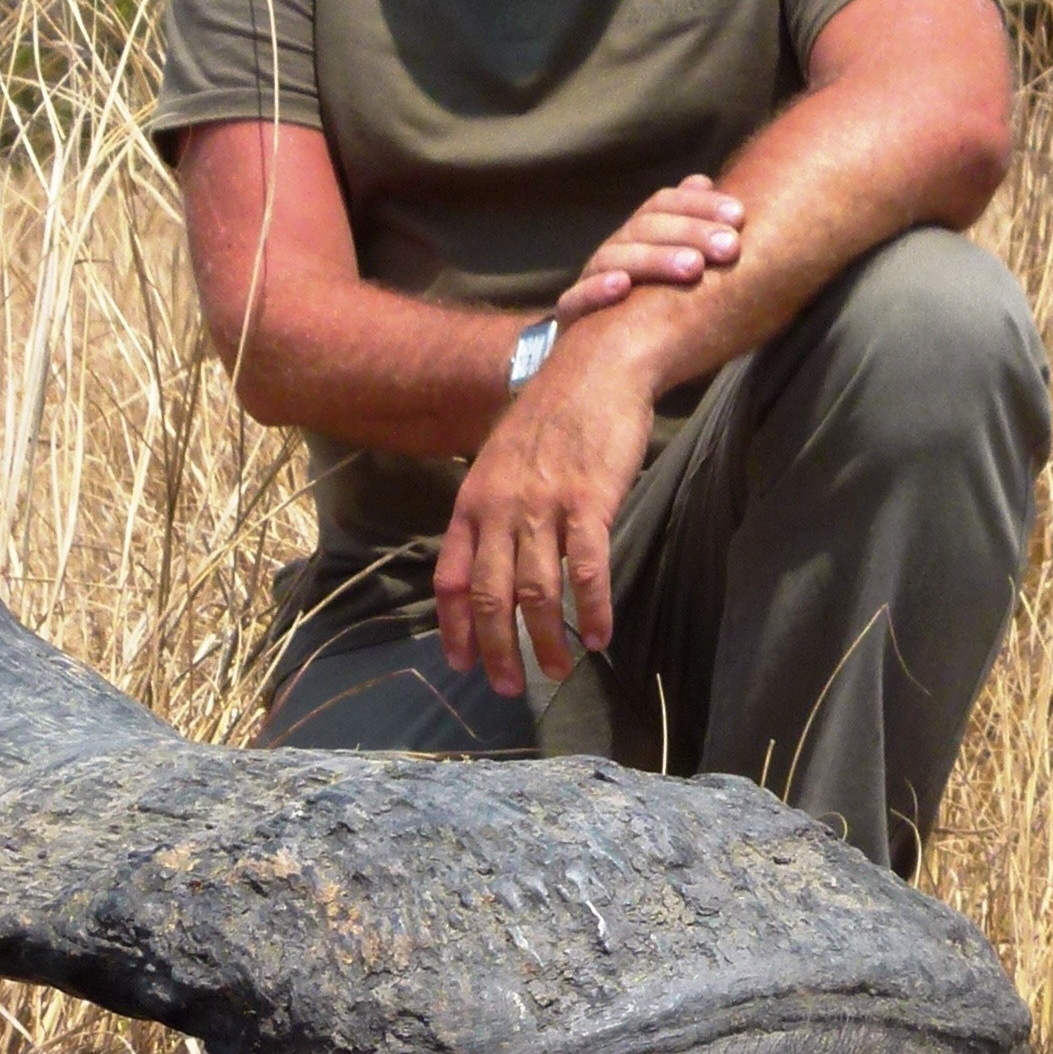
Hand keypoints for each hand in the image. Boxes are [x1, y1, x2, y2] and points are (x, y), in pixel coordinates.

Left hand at [435, 324, 661, 692]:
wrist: (596, 366)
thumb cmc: (553, 414)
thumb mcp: (501, 459)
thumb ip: (493, 509)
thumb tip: (495, 561)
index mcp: (473, 501)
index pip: (451, 577)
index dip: (454, 627)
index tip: (461, 664)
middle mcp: (500, 508)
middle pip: (490, 596)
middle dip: (497, 649)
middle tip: (509, 687)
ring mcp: (544, 507)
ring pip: (537, 593)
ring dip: (547, 641)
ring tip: (559, 671)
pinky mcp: (589, 503)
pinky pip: (588, 571)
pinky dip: (593, 610)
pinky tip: (601, 637)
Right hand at [554, 174, 743, 324]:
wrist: (592, 362)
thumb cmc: (647, 313)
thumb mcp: (671, 271)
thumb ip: (688, 231)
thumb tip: (702, 180)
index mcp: (636, 238)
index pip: (664, 204)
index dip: (700, 205)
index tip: (740, 216)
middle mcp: (612, 252)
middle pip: (645, 227)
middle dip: (691, 232)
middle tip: (730, 247)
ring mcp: (588, 281)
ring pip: (615, 257)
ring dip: (655, 259)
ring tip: (693, 268)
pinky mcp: (570, 317)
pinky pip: (575, 299)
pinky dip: (597, 290)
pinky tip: (623, 286)